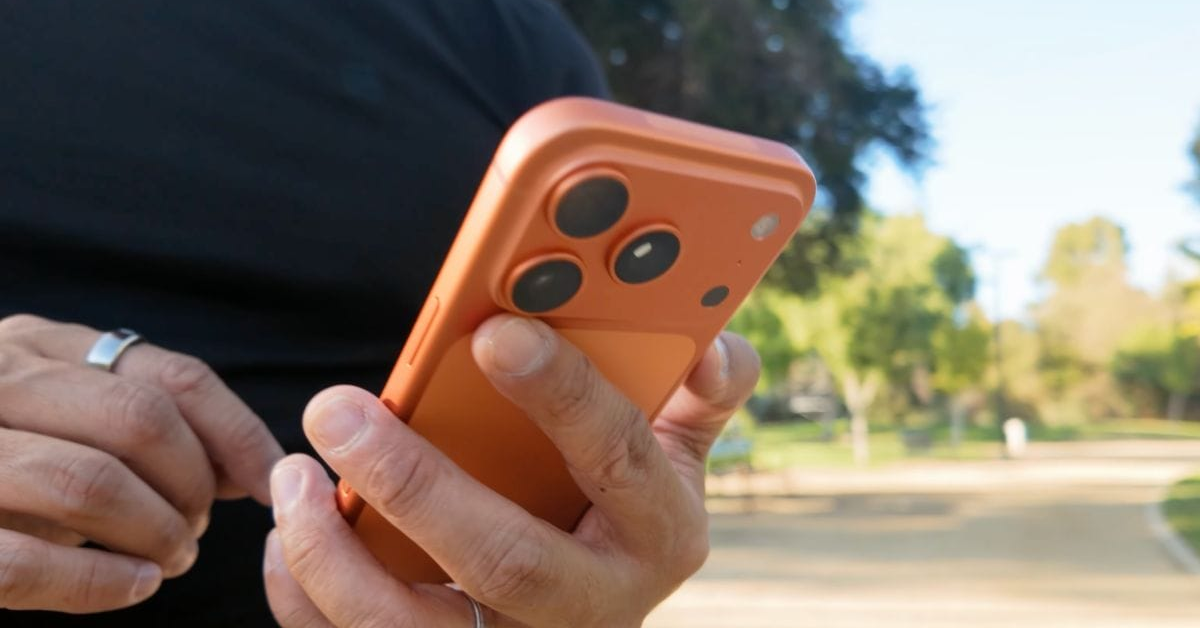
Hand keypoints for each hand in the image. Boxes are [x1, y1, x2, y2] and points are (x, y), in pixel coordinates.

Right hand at [0, 314, 284, 611]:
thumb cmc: (0, 449)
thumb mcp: (59, 407)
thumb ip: (137, 415)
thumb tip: (251, 465)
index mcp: (37, 345)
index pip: (173, 377)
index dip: (238, 434)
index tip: (270, 480)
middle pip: (141, 423)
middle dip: (193, 486)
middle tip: (198, 529)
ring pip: (89, 484)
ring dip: (154, 533)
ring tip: (170, 558)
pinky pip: (26, 562)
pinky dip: (99, 583)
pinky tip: (134, 586)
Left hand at [264, 314, 758, 626]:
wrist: (586, 616)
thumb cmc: (618, 511)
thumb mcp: (672, 456)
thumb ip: (693, 397)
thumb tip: (715, 342)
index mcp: (658, 531)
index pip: (619, 462)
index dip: (564, 395)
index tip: (494, 330)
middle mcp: (591, 604)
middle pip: (506, 560)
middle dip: (414, 485)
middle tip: (336, 409)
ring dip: (336, 554)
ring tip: (293, 475)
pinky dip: (307, 599)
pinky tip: (287, 535)